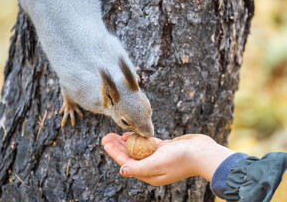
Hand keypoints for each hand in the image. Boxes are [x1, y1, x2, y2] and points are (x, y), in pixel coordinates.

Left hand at [102, 133, 233, 185]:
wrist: (202, 152)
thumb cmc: (181, 159)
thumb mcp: (158, 163)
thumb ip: (139, 167)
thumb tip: (122, 171)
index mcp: (148, 173)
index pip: (126, 162)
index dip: (114, 152)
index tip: (105, 142)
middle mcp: (151, 166)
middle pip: (129, 155)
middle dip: (117, 146)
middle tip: (106, 136)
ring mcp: (157, 157)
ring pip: (137, 149)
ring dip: (126, 142)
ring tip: (114, 134)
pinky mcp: (163, 148)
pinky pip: (147, 143)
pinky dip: (138, 138)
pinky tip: (130, 133)